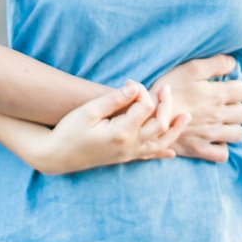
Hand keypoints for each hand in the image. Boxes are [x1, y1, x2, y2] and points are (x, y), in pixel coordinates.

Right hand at [36, 82, 189, 174]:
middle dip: (166, 105)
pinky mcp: (124, 159)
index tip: (130, 82)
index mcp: (121, 132)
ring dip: (175, 130)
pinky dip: (162, 152)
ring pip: (160, 143)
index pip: (145, 107)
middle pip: (160, 124)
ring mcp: (128, 154)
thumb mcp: (88, 111)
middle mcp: (129, 146)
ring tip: (186, 117)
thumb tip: (134, 87)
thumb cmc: (68, 131)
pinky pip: (149, 157)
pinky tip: (172, 152)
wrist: (56, 156)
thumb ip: (113, 99)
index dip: (142, 91)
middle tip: (165, 89)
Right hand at [155, 55, 241, 162]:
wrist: (146, 115)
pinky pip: (222, 154)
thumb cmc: (167, 88)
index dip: (237, 88)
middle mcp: (218, 116)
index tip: (226, 88)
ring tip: (220, 122)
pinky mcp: (199, 149)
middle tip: (222, 105)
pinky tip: (213, 139)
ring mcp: (210, 134)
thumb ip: (216, 64)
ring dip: (232, 127)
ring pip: (238, 134)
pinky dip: (221, 148)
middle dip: (236, 108)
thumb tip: (234, 64)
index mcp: (218, 94)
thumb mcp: (190, 68)